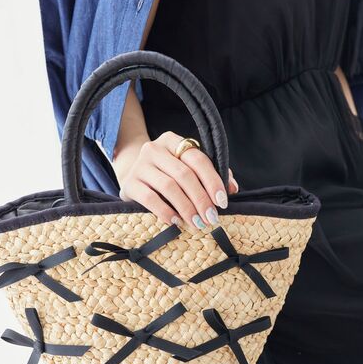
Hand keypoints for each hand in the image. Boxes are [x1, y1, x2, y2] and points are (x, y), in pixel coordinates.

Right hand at [114, 131, 238, 230]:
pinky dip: (167, 212)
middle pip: (184, 174)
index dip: (212, 180)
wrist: (132, 176)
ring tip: (198, 223)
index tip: (222, 201)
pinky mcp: (130, 184)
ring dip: (187, 207)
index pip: (197, 158)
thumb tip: (232, 188)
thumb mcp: (186, 169)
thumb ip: (210, 175)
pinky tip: (177, 222)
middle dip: (201, 198)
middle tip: (211, 217)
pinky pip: (151, 199)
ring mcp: (140, 166)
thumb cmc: (167, 174)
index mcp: (173, 141)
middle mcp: (154, 149)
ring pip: (169, 186)